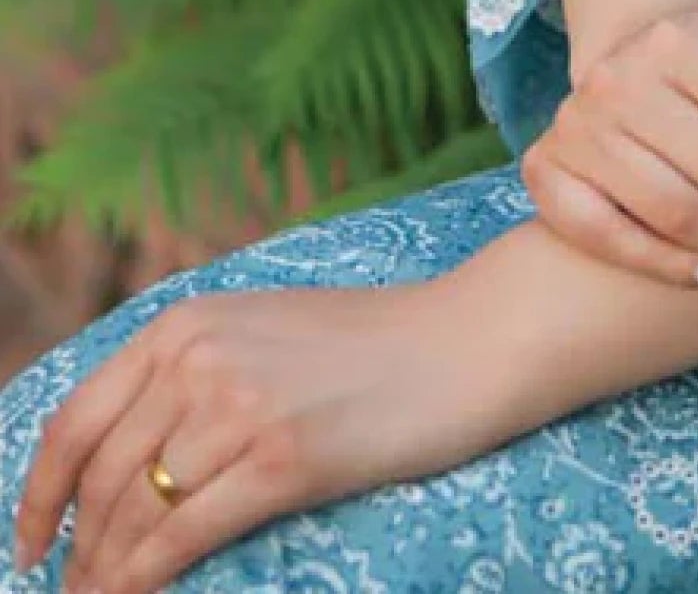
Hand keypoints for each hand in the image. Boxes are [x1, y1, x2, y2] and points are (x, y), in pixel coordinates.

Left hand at [11, 277, 507, 593]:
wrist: (463, 341)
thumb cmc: (370, 342)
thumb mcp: (260, 326)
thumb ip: (189, 367)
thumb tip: (124, 448)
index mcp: (187, 321)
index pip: (77, 419)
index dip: (40, 493)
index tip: (29, 542)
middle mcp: (201, 357)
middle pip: (102, 475)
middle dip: (78, 547)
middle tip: (74, 590)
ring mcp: (239, 408)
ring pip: (135, 511)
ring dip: (108, 571)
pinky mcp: (279, 460)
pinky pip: (183, 535)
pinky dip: (145, 578)